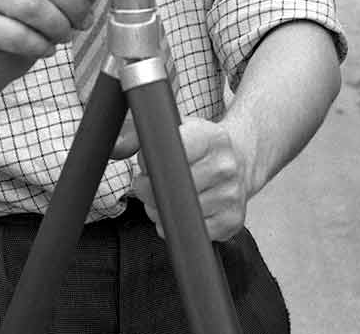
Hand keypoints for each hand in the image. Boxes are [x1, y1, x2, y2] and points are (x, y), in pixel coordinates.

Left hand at [131, 117, 251, 240]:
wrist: (242, 160)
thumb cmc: (202, 146)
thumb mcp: (178, 127)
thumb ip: (142, 133)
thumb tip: (117, 148)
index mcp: (213, 138)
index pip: (172, 152)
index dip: (150, 161)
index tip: (147, 163)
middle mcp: (226, 166)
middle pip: (171, 189)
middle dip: (148, 190)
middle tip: (147, 184)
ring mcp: (231, 195)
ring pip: (178, 214)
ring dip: (161, 211)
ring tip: (167, 198)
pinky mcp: (232, 220)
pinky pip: (191, 232)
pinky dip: (179, 226)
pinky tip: (184, 211)